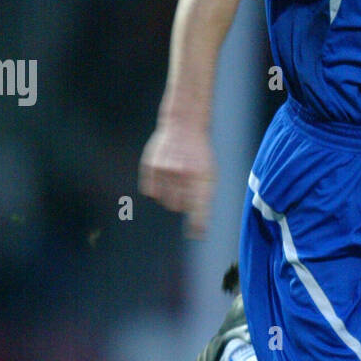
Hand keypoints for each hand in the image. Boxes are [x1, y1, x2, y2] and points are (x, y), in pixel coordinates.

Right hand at [138, 122, 216, 237]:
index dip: (197, 224)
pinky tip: (164, 176)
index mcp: (202, 177)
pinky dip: (156, 189)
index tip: (196, 235)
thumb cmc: (198, 154)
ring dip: (169, 196)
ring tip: (175, 181)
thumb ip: (203, 198)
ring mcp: (166, 170)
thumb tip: (198, 228)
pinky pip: (150, 192)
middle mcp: (184, 174)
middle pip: (177, 207)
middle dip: (181, 203)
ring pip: (164, 201)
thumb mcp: (209, 172)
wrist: (184, 125)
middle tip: (184, 189)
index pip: (199, 207)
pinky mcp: (151, 166)